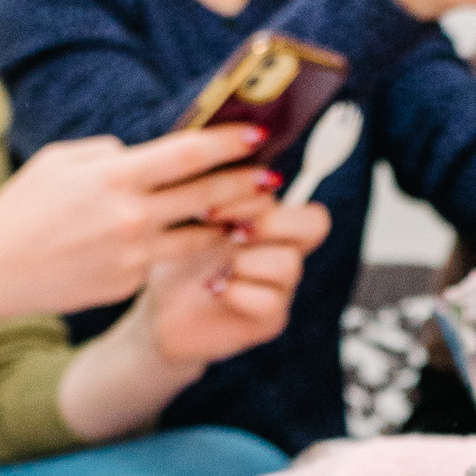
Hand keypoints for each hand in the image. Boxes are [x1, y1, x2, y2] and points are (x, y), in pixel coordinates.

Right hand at [0, 122, 273, 363]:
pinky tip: (211, 244)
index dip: (228, 142)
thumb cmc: (25, 207)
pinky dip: (195, 253)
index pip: (188, 153)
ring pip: (203, 237)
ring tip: (252, 214)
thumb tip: (144, 152)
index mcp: (114, 175)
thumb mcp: (60, 162)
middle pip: (208, 195)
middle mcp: (131, 215)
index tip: (257, 134)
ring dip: (232, 225)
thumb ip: (109, 153)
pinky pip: (172, 263)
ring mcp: (134, 254)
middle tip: (272, 177)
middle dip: (247, 184)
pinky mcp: (130, 283)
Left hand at [130, 187, 330, 369]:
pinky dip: (236, 292)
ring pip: (289, 263)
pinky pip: (270, 301)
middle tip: (230, 232)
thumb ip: (214, 187)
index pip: (299, 195)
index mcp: (271, 222)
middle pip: (315, 223)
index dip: (263, 193)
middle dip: (269, 221)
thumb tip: (222, 154)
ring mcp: (281, 288)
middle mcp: (283, 251)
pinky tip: (211, 288)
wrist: (159, 309)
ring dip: (247, 260)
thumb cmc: (176, 256)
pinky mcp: (268, 320)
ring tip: (215, 267)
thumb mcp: (191, 215)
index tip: (213, 203)